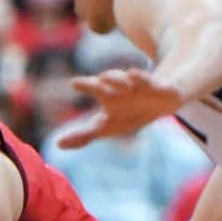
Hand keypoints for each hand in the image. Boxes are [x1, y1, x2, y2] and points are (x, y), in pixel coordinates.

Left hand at [58, 67, 184, 148]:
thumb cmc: (127, 114)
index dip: (86, 85)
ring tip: (130, 75)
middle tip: (102, 79)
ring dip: (132, 78)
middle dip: (110, 79)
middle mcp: (125, 87)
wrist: (161, 102)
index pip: (96, 89)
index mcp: (110, 94)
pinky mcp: (163, 88)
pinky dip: (156, 84)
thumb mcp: (106, 127)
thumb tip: (58, 145)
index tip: (74, 83)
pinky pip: (160, 85)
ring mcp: (144, 86)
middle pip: (115, 81)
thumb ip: (83, 136)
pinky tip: (153, 83)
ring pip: (136, 79)